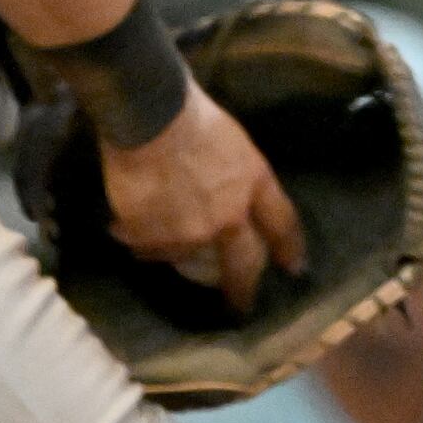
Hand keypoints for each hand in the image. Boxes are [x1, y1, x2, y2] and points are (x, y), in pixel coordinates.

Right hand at [98, 91, 306, 314]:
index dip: (290, 248)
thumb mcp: (234, 144)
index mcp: (255, 184)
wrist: (151, 118)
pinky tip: (128, 225)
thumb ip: (238, 177)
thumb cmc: (194, 116)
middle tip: (240, 306)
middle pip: (243, 265)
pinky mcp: (154, 239)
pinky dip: (139, 239)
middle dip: (242, 289)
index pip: (282, 224)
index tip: (294, 268)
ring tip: (157, 229)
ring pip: (185, 254)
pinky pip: (147, 247)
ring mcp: (191, 234)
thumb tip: (229, 195)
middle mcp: (228, 218)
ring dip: (173, 246)